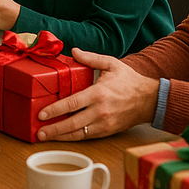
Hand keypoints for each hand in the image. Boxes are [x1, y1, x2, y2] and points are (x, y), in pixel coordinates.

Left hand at [34, 48, 158, 140]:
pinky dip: (73, 138)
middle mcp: (100, 111)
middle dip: (53, 129)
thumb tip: (74, 51)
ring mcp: (104, 124)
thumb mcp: (112, 64)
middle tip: (38, 131)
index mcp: (98, 94)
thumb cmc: (129, 81)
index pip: (72, 104)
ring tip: (44, 136)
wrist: (150, 100)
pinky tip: (62, 137)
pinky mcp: (107, 131)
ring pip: (78, 134)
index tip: (41, 114)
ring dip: (60, 137)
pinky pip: (87, 137)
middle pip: (72, 124)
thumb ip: (91, 58)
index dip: (55, 110)